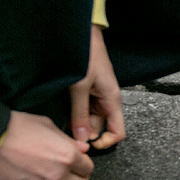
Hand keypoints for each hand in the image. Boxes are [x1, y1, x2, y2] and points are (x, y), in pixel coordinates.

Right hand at [0, 111, 93, 179]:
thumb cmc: (14, 128)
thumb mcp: (46, 125)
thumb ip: (67, 140)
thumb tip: (82, 149)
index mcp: (67, 157)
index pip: (87, 169)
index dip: (83, 164)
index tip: (78, 163)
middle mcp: (56, 176)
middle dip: (76, 179)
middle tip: (67, 171)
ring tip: (37, 169)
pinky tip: (19, 173)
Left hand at [69, 25, 125, 149]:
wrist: (81, 34)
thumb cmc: (86, 55)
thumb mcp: (80, 86)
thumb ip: (80, 114)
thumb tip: (82, 138)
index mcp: (112, 100)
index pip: (118, 133)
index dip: (104, 142)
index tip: (87, 145)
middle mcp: (107, 101)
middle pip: (101, 129)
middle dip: (86, 134)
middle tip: (67, 135)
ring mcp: (97, 97)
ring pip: (90, 120)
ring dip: (78, 124)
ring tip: (62, 124)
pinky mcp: (87, 92)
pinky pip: (83, 110)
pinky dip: (74, 115)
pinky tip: (62, 114)